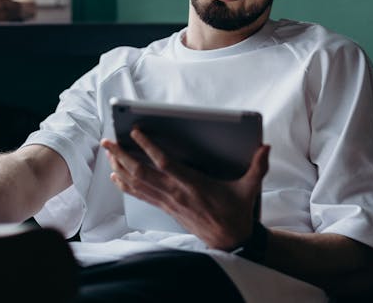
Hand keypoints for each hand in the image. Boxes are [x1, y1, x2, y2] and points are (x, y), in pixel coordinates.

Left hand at [101, 129, 269, 249]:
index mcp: (193, 184)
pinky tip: (116, 175)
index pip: (165, 163)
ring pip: (137, 183)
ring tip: (108, 152)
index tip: (135, 132)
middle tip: (107, 141)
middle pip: (141, 172)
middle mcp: (176, 193)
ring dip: (119, 167)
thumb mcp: (249, 189)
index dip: (148, 147)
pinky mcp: (166, 208)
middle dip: (122, 155)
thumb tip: (265, 147)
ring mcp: (168, 201)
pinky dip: (125, 184)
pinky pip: (140, 195)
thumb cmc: (236, 213)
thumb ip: (257, 167)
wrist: (230, 241)